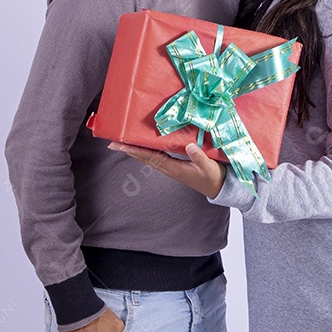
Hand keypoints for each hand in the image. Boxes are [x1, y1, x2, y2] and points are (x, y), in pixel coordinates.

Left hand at [109, 142, 225, 199]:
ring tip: (124, 143)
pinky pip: (157, 157)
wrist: (219, 187)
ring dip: (136, 151)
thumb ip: (198, 156)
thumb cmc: (213, 177)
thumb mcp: (208, 167)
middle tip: (113, 143)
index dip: (135, 150)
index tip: (120, 145)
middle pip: (144, 158)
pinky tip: (145, 146)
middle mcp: (169, 168)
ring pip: (149, 158)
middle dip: (129, 150)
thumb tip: (188, 146)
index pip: (150, 157)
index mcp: (174, 168)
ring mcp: (171, 168)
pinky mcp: (175, 165)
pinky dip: (147, 151)